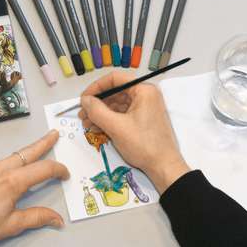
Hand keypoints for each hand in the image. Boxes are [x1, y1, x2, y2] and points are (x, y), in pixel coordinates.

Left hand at [0, 130, 68, 246]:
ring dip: (22, 158)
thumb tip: (57, 219)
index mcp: (12, 182)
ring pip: (10, 158)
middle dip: (43, 142)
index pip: (43, 169)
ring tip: (28, 164)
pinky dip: (0, 171)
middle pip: (27, 152)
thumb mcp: (11, 225)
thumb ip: (37, 217)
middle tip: (54, 134)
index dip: (58, 169)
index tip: (64, 173)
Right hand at [78, 71, 189, 193]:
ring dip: (100, 113)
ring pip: (116, 105)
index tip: (84, 99)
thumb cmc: (144, 145)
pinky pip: (121, 115)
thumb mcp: (116, 127)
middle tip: (82, 114)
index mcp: (144, 90)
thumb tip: (84, 100)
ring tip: (86, 124)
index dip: (96, 87)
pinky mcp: (142, 120)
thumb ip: (97, 111)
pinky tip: (97, 128)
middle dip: (97, 104)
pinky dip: (108, 120)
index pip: (115, 79)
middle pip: (115, 92)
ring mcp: (144, 108)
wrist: (163, 167)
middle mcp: (145, 96)